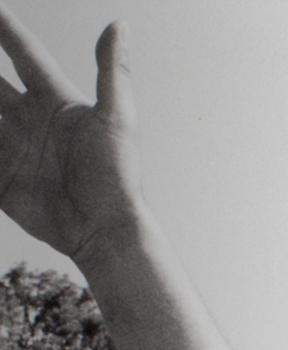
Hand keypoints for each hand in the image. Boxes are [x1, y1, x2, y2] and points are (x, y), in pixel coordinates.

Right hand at [0, 8, 141, 261]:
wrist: (102, 231)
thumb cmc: (118, 176)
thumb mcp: (117, 120)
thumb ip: (112, 71)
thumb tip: (119, 24)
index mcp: (56, 101)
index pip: (24, 54)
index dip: (5, 28)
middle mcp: (30, 120)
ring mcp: (14, 148)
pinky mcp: (2, 178)